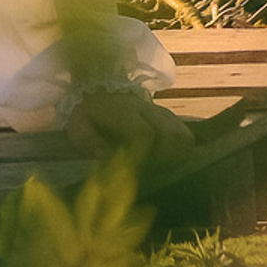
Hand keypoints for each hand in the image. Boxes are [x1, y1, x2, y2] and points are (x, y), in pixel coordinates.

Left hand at [64, 87, 194, 164]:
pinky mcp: (175, 120)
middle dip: (161, 159)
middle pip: (171, 137)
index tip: (132, 165)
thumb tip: (104, 155)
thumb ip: (87, 140)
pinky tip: (164, 160)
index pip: (144, 133)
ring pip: (184, 139)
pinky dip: (180, 153)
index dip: (142, 153)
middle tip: (145, 169)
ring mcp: (165, 114)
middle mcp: (149, 110)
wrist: (103, 97)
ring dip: (173, 158)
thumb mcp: (78, 126)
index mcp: (122, 110)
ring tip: (155, 165)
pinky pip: (188, 139)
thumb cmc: (90, 116)